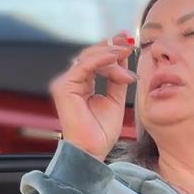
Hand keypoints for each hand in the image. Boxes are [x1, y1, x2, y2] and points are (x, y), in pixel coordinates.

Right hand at [49, 31, 136, 161]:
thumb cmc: (101, 133)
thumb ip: (117, 80)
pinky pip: (85, 66)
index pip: (96, 61)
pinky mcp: (64, 86)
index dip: (111, 50)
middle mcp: (72, 82)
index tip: (129, 43)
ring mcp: (65, 83)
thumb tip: (123, 60)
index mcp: (82, 84)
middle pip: (92, 55)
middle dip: (112, 46)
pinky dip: (101, 60)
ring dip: (110, 54)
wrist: (92, 151)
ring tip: (126, 53)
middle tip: (129, 42)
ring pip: (89, 58)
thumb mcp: (115, 101)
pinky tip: (116, 58)